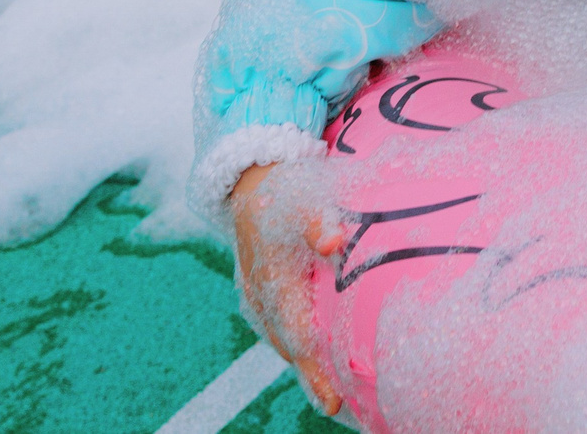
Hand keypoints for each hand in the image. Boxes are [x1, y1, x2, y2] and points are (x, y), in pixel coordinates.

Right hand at [229, 161, 347, 414]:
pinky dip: (296, 344)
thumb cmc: (286, 190)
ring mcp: (257, 295)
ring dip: (305, 365)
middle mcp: (260, 294)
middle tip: (336, 406)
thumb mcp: (303, 198)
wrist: (250, 181)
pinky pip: (278, 326)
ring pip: (282, 338)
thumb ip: (319, 221)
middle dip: (312, 378)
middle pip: (290, 346)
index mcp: (272, 278)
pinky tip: (315, 357)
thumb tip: (333, 242)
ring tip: (330, 392)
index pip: (298, 334)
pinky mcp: (259, 292)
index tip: (333, 401)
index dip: (315, 369)